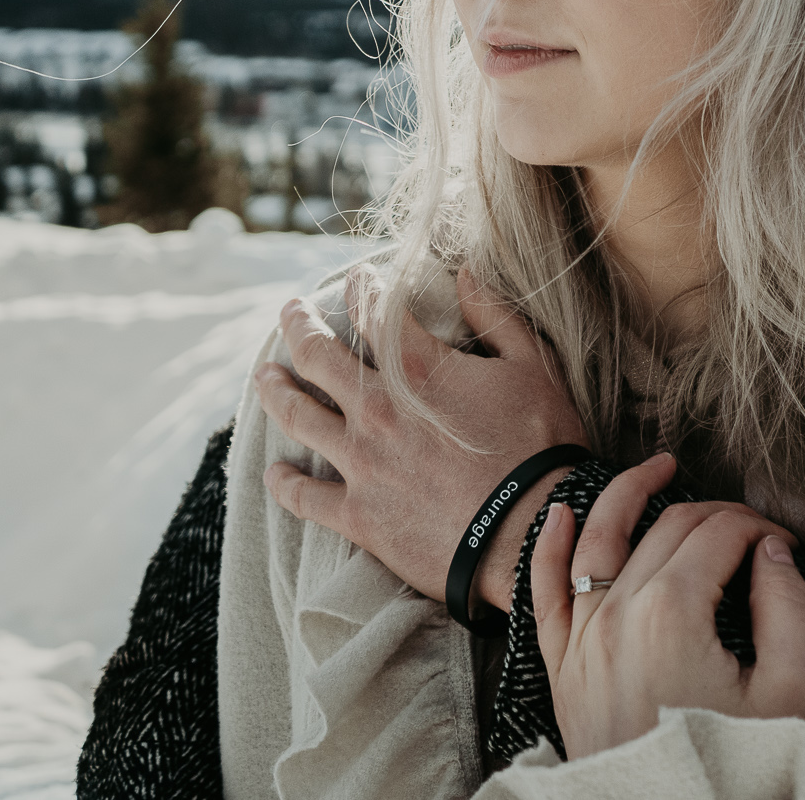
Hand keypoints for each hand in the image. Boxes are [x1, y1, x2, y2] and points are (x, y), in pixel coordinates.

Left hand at [257, 266, 588, 613]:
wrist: (528, 531)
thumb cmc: (541, 446)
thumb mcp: (533, 367)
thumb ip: (496, 316)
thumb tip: (467, 273)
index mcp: (419, 369)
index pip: (374, 310)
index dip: (363, 287)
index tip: (358, 278)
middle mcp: (377, 410)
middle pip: (317, 356)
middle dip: (298, 326)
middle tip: (290, 313)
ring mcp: (361, 463)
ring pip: (297, 417)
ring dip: (275, 391)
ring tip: (264, 376)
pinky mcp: (358, 514)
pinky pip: (304, 497)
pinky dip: (284, 484)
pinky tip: (274, 473)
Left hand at [530, 454, 804, 757]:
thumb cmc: (736, 764)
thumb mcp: (788, 689)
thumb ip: (786, 607)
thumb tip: (773, 551)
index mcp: (674, 612)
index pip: (721, 533)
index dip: (761, 527)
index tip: (786, 545)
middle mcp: (619, 614)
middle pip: (671, 527)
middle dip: (718, 514)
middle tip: (752, 530)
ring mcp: (582, 639)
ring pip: (600, 538)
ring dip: (629, 492)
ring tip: (659, 466)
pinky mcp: (561, 668)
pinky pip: (542, 592)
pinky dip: (549, 545)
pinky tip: (563, 512)